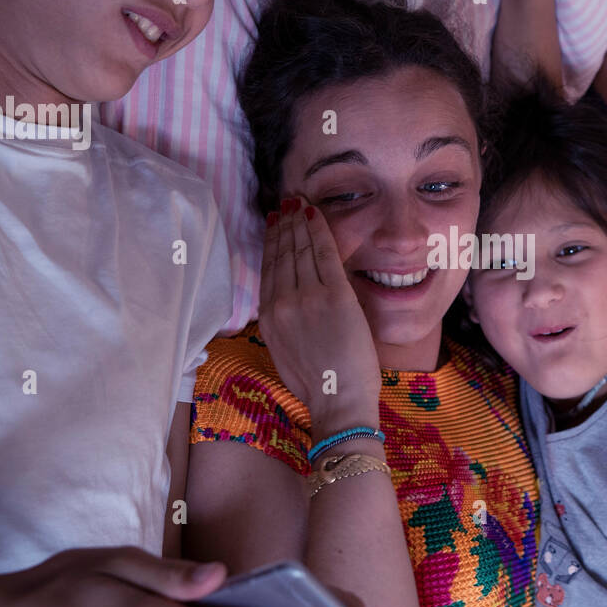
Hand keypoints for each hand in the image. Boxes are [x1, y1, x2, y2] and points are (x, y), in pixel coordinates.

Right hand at [259, 197, 380, 431]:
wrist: (338, 402)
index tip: (273, 223)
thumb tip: (287, 301)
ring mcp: (307, 297)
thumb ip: (283, 322)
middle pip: (281, 255)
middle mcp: (282, 303)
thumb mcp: (285, 351)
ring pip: (300, 250)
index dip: (270, 243)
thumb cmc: (318, 384)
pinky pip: (324, 254)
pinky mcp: (334, 295)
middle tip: (285, 204)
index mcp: (270, 318)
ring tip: (297, 204)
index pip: (269, 270)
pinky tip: (314, 214)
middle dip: (283, 226)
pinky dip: (318, 230)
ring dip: (298, 223)